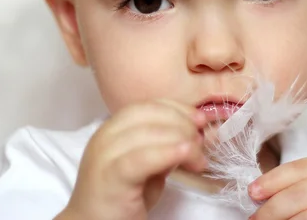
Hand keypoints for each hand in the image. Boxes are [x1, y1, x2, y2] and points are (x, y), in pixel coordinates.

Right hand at [61, 99, 207, 219]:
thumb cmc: (119, 201)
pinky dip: (167, 152)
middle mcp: (105, 136)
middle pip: (148, 114)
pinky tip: (185, 154)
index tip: (200, 119)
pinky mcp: (110, 176)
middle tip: (202, 142)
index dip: (177, 108)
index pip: (146, 106)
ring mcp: (105, 154)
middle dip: (182, 123)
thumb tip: (191, 136)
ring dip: (181, 139)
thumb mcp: (146, 169)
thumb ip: (163, 150)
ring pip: (148, 132)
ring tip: (198, 157)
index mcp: (112, 129)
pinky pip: (142, 157)